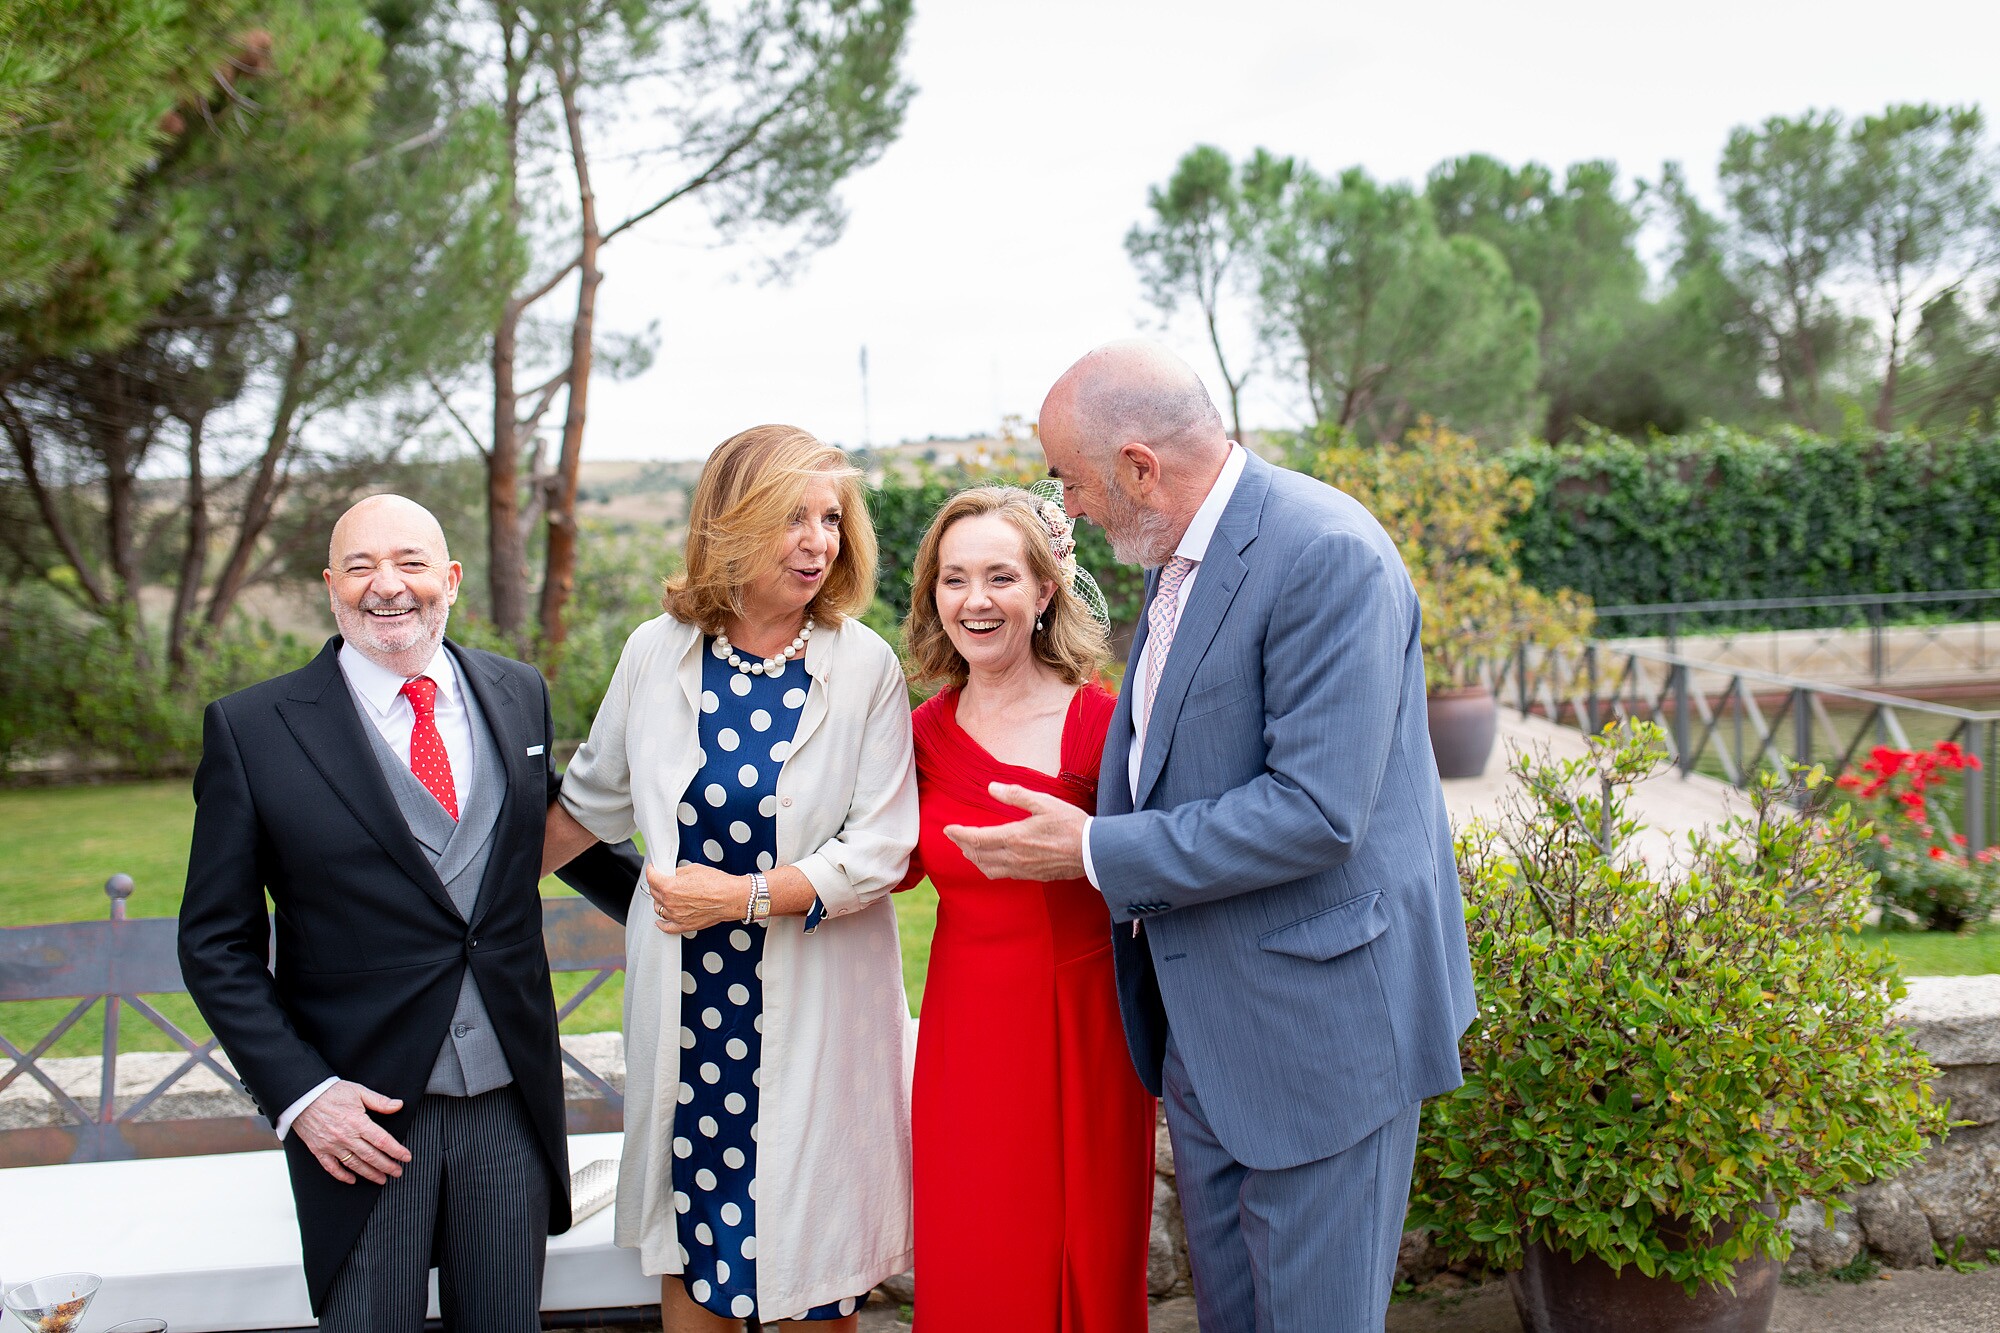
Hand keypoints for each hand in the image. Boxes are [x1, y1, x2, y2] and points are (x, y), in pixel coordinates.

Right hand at [293, 1080, 410, 1184]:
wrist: (302, 1096)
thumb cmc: (331, 1092)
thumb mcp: (358, 1091)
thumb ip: (379, 1101)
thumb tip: (399, 1105)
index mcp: (358, 1122)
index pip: (382, 1141)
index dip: (396, 1151)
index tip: (406, 1157)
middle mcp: (345, 1137)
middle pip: (371, 1156)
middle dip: (387, 1166)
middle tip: (398, 1172)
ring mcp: (331, 1145)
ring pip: (354, 1165)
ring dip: (370, 1174)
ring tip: (382, 1179)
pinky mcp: (318, 1150)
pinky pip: (332, 1167)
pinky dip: (342, 1176)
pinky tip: (352, 1180)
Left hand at [646, 861, 749, 934]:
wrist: (731, 897)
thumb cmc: (716, 883)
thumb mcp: (693, 868)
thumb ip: (678, 872)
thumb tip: (673, 875)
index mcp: (669, 887)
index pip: (651, 878)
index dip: (651, 872)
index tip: (652, 870)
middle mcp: (670, 903)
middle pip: (654, 893)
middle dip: (657, 885)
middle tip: (662, 880)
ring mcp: (676, 916)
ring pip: (659, 909)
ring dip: (660, 902)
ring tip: (667, 897)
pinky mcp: (684, 925)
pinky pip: (667, 927)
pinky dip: (661, 924)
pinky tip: (660, 921)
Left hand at [943, 783, 1087, 882]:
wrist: (1093, 852)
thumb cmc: (1071, 824)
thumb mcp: (1044, 803)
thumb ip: (1016, 795)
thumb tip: (992, 788)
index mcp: (1014, 837)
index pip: (976, 838)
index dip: (958, 834)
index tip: (948, 829)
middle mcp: (1014, 857)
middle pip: (978, 855)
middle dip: (962, 845)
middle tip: (955, 837)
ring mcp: (1022, 869)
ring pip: (988, 868)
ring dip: (974, 859)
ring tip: (968, 849)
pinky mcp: (1031, 875)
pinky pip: (1002, 874)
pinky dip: (989, 867)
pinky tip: (992, 860)